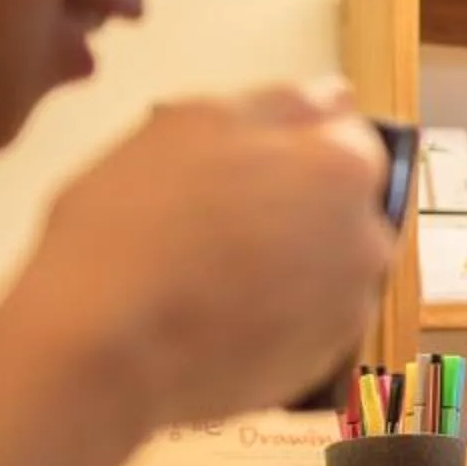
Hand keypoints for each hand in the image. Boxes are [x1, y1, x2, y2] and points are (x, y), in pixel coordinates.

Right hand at [0, 84, 395, 428]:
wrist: (100, 349)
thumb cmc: (131, 228)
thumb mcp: (190, 123)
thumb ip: (278, 103)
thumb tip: (333, 98)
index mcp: (344, 170)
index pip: (347, 141)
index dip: (292, 148)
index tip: (243, 165)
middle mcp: (366, 241)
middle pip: (341, 209)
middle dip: (295, 207)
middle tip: (214, 219)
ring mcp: (347, 312)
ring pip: (325, 270)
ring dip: (287, 264)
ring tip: (208, 274)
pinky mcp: (319, 368)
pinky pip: (304, 327)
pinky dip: (274, 319)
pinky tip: (215, 316)